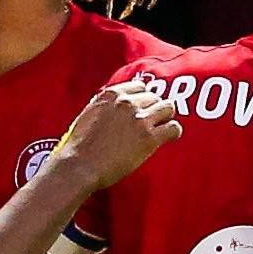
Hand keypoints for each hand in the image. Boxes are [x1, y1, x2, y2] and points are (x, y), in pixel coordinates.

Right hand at [47, 81, 180, 190]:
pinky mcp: (148, 137)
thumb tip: (115, 105)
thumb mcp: (88, 114)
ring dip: (165, 118)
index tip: (142, 109)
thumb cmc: (79, 146)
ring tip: (161, 129)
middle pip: (154, 97)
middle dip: (153, 109)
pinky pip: (173, 127)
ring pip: (167, 108)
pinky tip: (169, 138)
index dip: (143, 99)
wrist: (79, 166)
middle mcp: (127, 102)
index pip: (139, 87)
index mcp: (111, 94)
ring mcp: (139, 119)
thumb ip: (105, 105)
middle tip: (151, 123)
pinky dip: (173, 132)